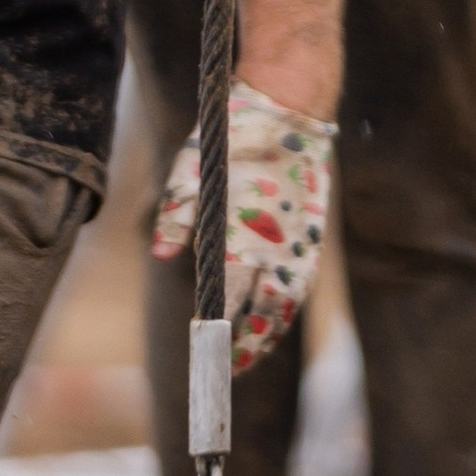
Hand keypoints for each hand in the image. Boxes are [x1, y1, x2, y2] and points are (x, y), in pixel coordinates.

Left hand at [151, 79, 334, 372]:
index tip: (204, 349)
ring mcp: (298, 240)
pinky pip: (300, 284)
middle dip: (245, 344)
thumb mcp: (190, 169)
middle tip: (227, 368)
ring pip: (286, 304)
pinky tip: (273, 319)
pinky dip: (286, 309)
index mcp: (240, 232)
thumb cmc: (231, 137)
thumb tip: (163, 253)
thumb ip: (176, 214)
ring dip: (269, 333)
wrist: (289, 107)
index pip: (227, 297)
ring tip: (250, 354)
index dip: (217, 329)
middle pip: (262, 312)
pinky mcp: (312, 232)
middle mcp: (273, 244)